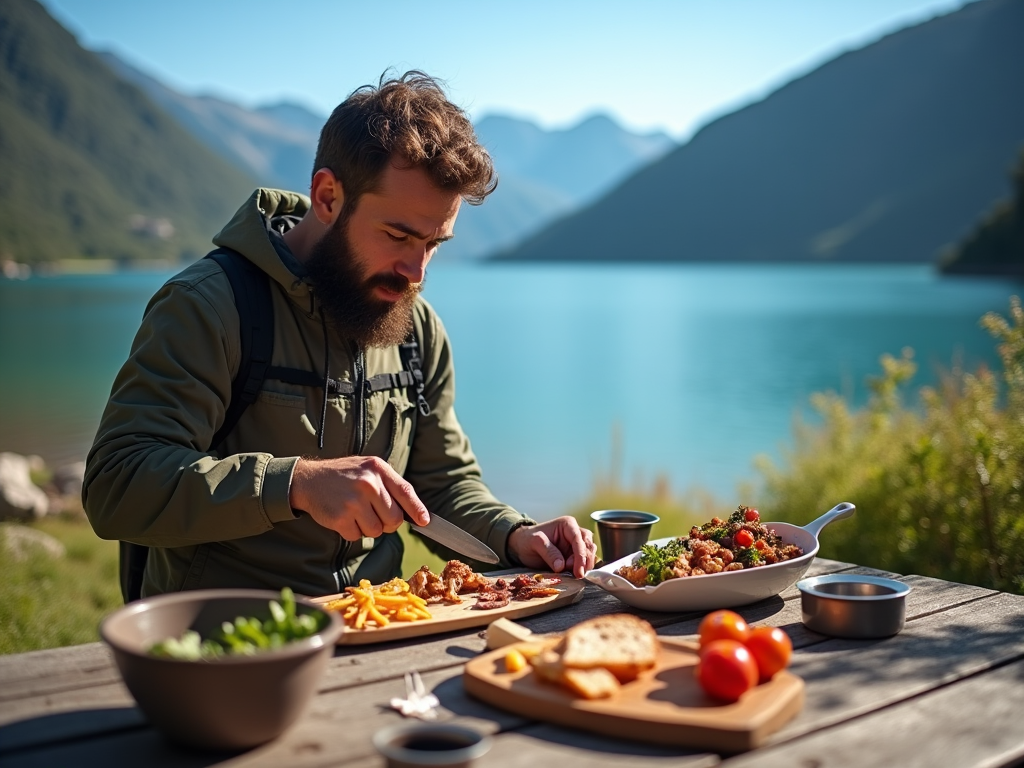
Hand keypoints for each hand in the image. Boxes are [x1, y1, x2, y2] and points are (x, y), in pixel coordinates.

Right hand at [289, 456, 429, 540]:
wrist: (308, 479)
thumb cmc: (344, 475)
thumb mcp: (368, 469)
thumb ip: (389, 485)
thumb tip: (414, 512)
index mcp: (377, 469)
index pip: (405, 491)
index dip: (417, 509)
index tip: (425, 521)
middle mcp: (368, 484)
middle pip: (394, 519)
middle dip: (387, 522)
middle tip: (374, 514)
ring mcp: (354, 501)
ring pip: (376, 531)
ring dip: (368, 527)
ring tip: (355, 512)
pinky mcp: (340, 518)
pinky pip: (357, 536)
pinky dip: (352, 531)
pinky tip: (344, 517)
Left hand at [507, 516, 595, 578]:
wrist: (522, 546)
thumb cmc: (528, 540)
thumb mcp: (535, 543)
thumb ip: (549, 553)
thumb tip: (561, 566)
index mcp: (567, 524)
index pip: (579, 539)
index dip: (581, 555)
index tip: (579, 571)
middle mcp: (575, 532)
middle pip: (588, 546)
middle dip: (584, 561)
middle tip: (574, 573)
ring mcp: (576, 544)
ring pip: (589, 554)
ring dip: (584, 565)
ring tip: (571, 573)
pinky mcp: (575, 555)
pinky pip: (584, 562)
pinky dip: (582, 568)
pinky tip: (574, 574)